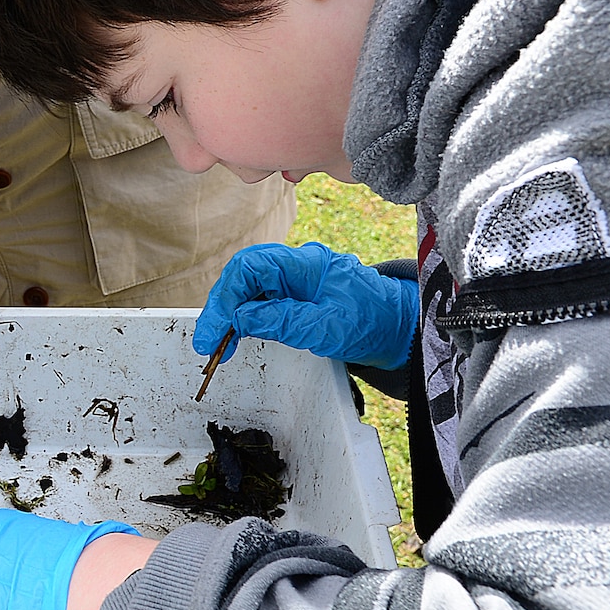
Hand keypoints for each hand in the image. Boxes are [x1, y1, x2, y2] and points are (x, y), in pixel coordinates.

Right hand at [195, 242, 417, 369]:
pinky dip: (245, 318)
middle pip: (243, 276)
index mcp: (305, 263)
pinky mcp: (296, 297)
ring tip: (219, 346)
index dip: (225, 297)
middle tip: (209, 343)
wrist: (400, 330)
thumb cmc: (372, 323)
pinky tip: (238, 337)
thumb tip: (239, 318)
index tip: (215, 331)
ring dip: (230, 315)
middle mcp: (296, 266)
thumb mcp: (326, 327)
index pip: (250, 267)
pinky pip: (262, 300)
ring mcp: (295, 281)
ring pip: (249, 289)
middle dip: (222, 307)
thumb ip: (281, 320)